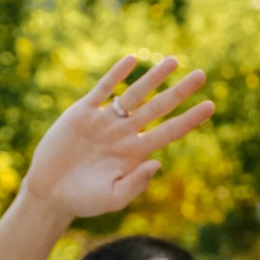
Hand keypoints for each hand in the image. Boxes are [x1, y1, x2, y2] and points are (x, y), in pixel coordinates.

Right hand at [24, 56, 213, 222]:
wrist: (50, 191)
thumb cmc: (83, 200)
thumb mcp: (112, 198)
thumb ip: (135, 184)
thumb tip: (157, 163)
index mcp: (136, 152)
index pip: (169, 131)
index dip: (190, 119)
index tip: (210, 105)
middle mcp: (125, 133)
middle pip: (158, 108)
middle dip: (180, 92)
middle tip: (202, 75)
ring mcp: (105, 121)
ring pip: (135, 94)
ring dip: (154, 77)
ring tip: (174, 61)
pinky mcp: (83, 113)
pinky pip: (103, 90)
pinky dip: (117, 75)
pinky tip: (132, 60)